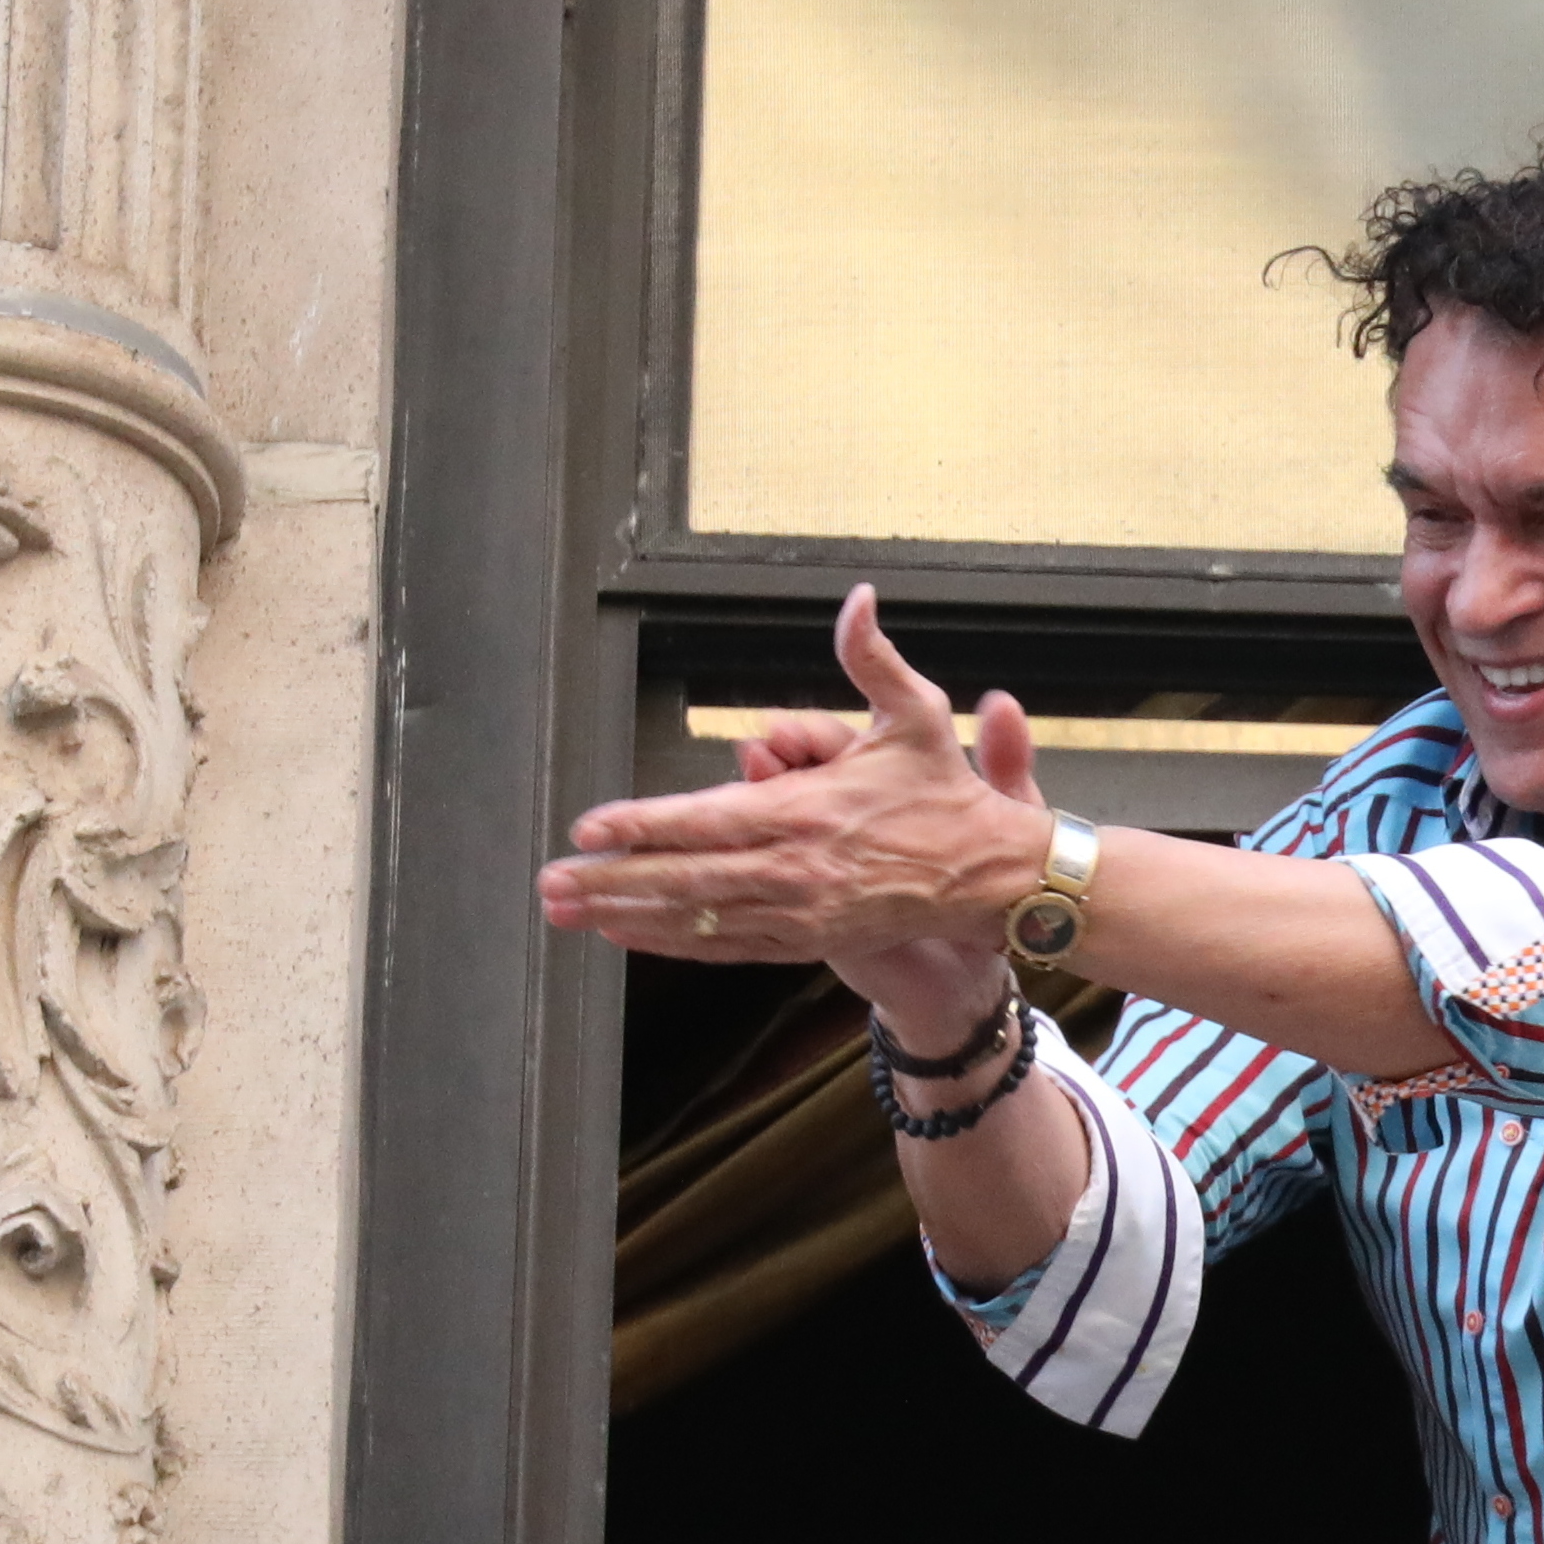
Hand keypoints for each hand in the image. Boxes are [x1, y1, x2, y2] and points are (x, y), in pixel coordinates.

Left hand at [539, 586, 1048, 973]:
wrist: (991, 877)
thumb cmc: (949, 795)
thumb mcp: (917, 714)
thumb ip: (873, 657)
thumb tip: (860, 599)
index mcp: (808, 812)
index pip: (707, 820)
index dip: (643, 826)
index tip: (590, 828)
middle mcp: (794, 870)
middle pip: (685, 878)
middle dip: (611, 881)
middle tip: (552, 883)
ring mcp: (798, 913)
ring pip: (696, 917)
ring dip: (628, 916)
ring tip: (569, 912)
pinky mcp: (806, 940)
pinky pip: (725, 944)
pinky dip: (672, 941)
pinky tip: (629, 935)